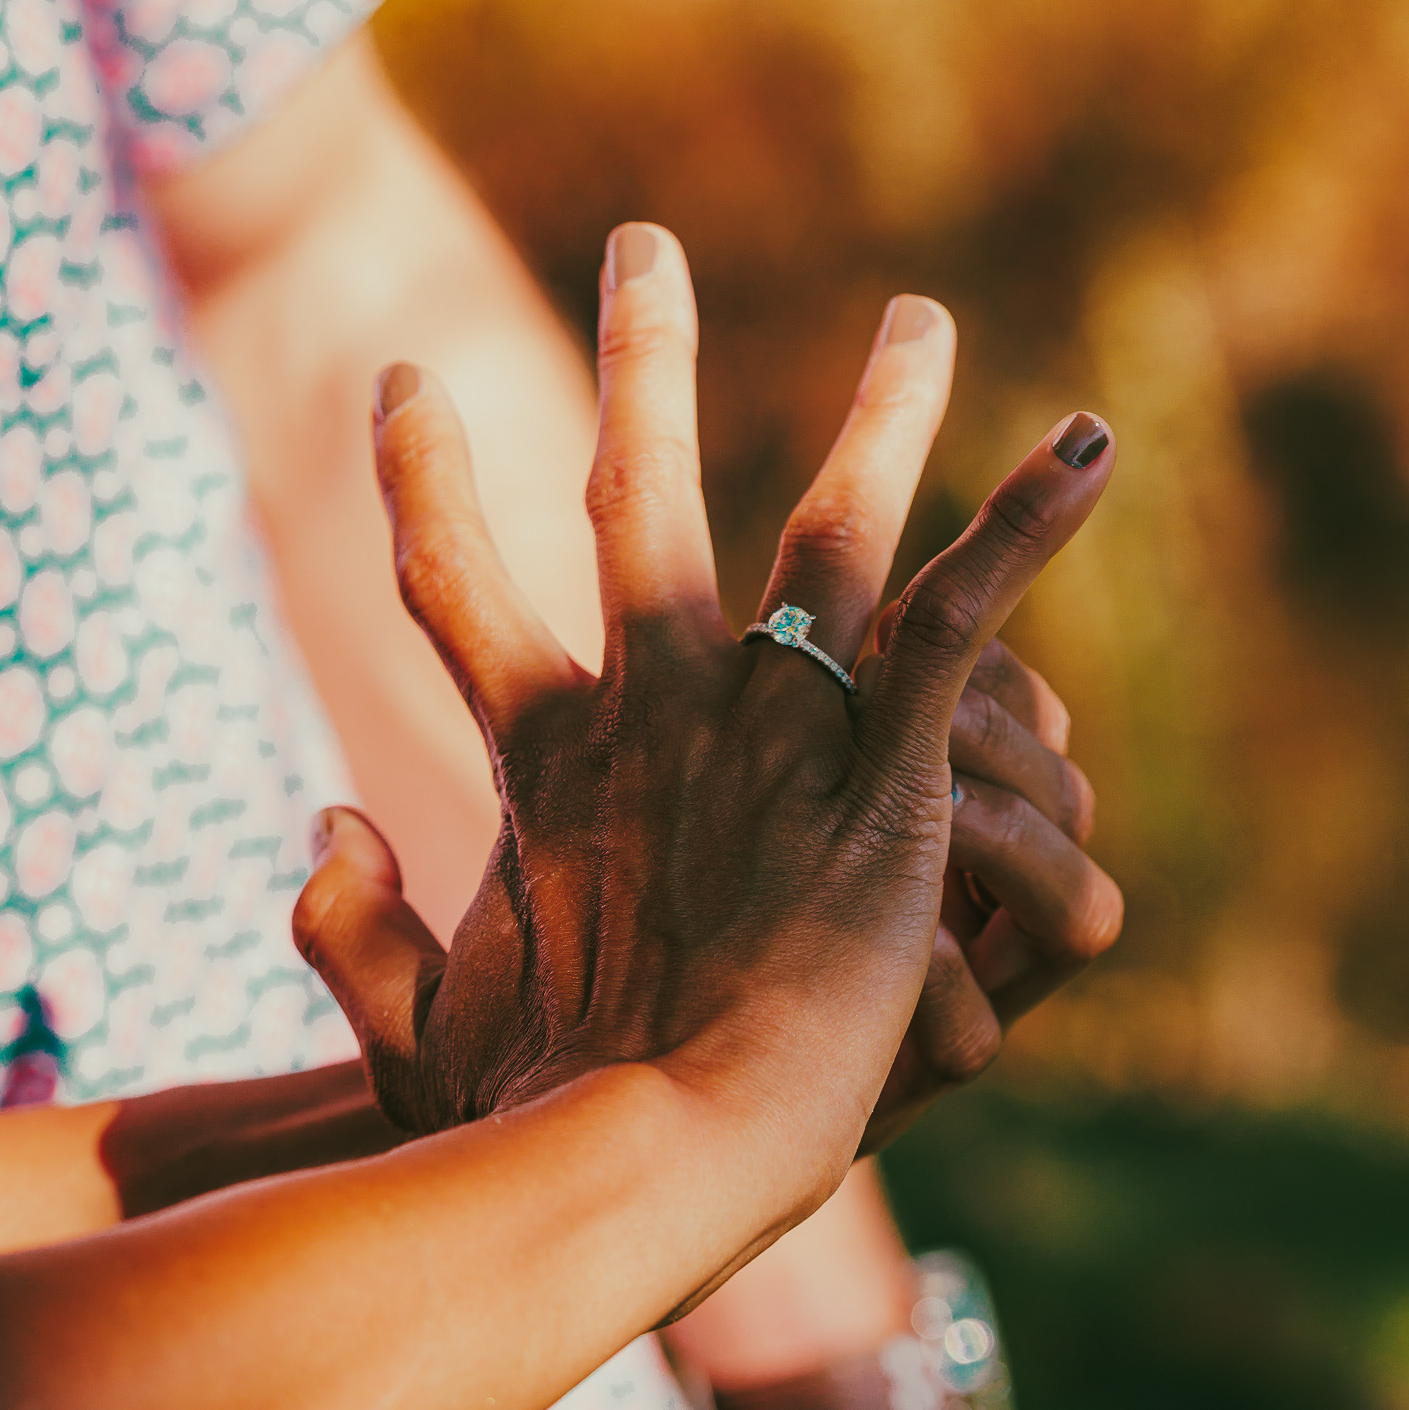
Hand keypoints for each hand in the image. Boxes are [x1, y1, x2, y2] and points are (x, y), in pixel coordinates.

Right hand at [294, 225, 1114, 1283]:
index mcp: (547, 758)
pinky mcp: (881, 769)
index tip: (404, 384)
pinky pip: (964, 612)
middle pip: (636, 491)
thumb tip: (317, 827)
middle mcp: (656, 703)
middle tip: (647, 250)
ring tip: (924, 316)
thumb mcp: (415, 1022)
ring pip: (831, 522)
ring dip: (882, 411)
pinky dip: (1027, 522)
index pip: (455, 584)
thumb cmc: (525, 1117)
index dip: (425, 482)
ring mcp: (771, 723)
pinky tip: (1091, 440)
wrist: (644, 1159)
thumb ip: (345, 923)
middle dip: (640, 362)